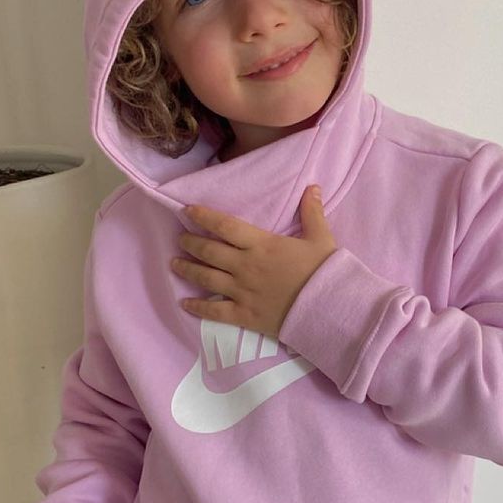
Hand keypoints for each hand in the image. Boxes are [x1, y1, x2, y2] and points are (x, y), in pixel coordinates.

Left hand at [172, 184, 336, 338]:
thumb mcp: (321, 238)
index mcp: (261, 244)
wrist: (328, 309)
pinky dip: (197, 308)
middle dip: (191, 242)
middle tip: (180, 238)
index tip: (187, 211)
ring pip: (206, 278)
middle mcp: (245, 266)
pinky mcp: (245, 315)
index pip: (225, 226)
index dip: (204, 216)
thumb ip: (312, 213)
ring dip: (187, 269)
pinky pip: (215, 311)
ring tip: (174, 264)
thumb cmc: (324, 272)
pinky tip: (184, 304)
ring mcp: (242, 291)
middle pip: (209, 251)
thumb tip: (312, 187)